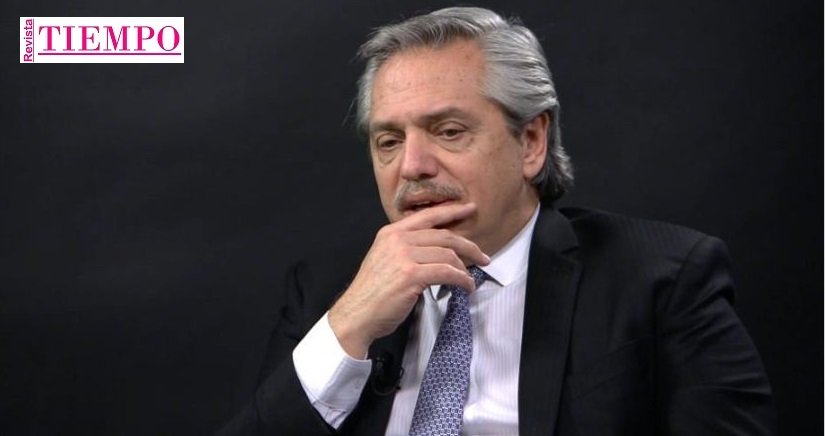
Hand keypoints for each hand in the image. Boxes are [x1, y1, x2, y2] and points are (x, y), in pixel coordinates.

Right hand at [328, 202, 489, 357]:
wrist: (356, 314)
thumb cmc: (373, 293)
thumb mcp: (385, 260)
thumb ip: (406, 249)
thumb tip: (437, 251)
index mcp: (391, 233)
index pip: (428, 216)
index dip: (452, 211)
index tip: (469, 208)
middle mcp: (397, 239)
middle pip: (444, 235)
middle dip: (468, 246)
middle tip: (483, 255)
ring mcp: (404, 255)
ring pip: (448, 254)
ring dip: (465, 267)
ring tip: (471, 278)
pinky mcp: (411, 274)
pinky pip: (447, 272)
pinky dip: (461, 279)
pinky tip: (466, 286)